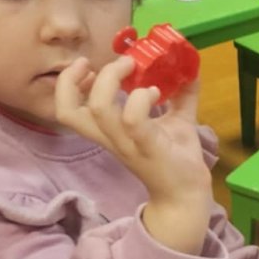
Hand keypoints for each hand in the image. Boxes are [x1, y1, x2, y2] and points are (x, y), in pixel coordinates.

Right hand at [55, 56, 211, 254]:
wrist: (188, 194)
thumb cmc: (177, 157)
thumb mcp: (176, 120)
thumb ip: (181, 95)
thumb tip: (192, 69)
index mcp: (107, 131)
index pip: (66, 110)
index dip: (67, 84)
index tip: (88, 65)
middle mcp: (110, 138)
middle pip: (68, 110)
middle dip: (78, 78)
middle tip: (113, 64)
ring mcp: (127, 144)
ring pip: (99, 110)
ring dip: (113, 80)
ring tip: (134, 69)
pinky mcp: (148, 147)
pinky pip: (133, 120)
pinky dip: (140, 99)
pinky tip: (155, 93)